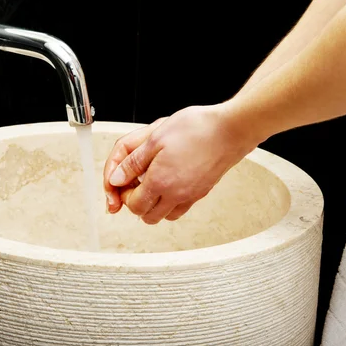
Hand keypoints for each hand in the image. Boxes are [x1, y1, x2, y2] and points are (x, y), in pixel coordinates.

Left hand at [103, 104, 255, 224]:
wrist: (230, 130)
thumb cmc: (195, 129)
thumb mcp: (155, 139)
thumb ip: (132, 163)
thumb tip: (116, 179)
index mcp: (160, 181)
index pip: (134, 205)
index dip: (124, 195)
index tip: (124, 182)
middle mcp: (176, 195)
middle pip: (148, 217)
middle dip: (137, 204)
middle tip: (136, 184)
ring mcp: (191, 196)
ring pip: (165, 216)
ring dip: (154, 205)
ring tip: (152, 183)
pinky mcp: (203, 192)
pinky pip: (182, 208)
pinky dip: (171, 203)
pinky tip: (170, 183)